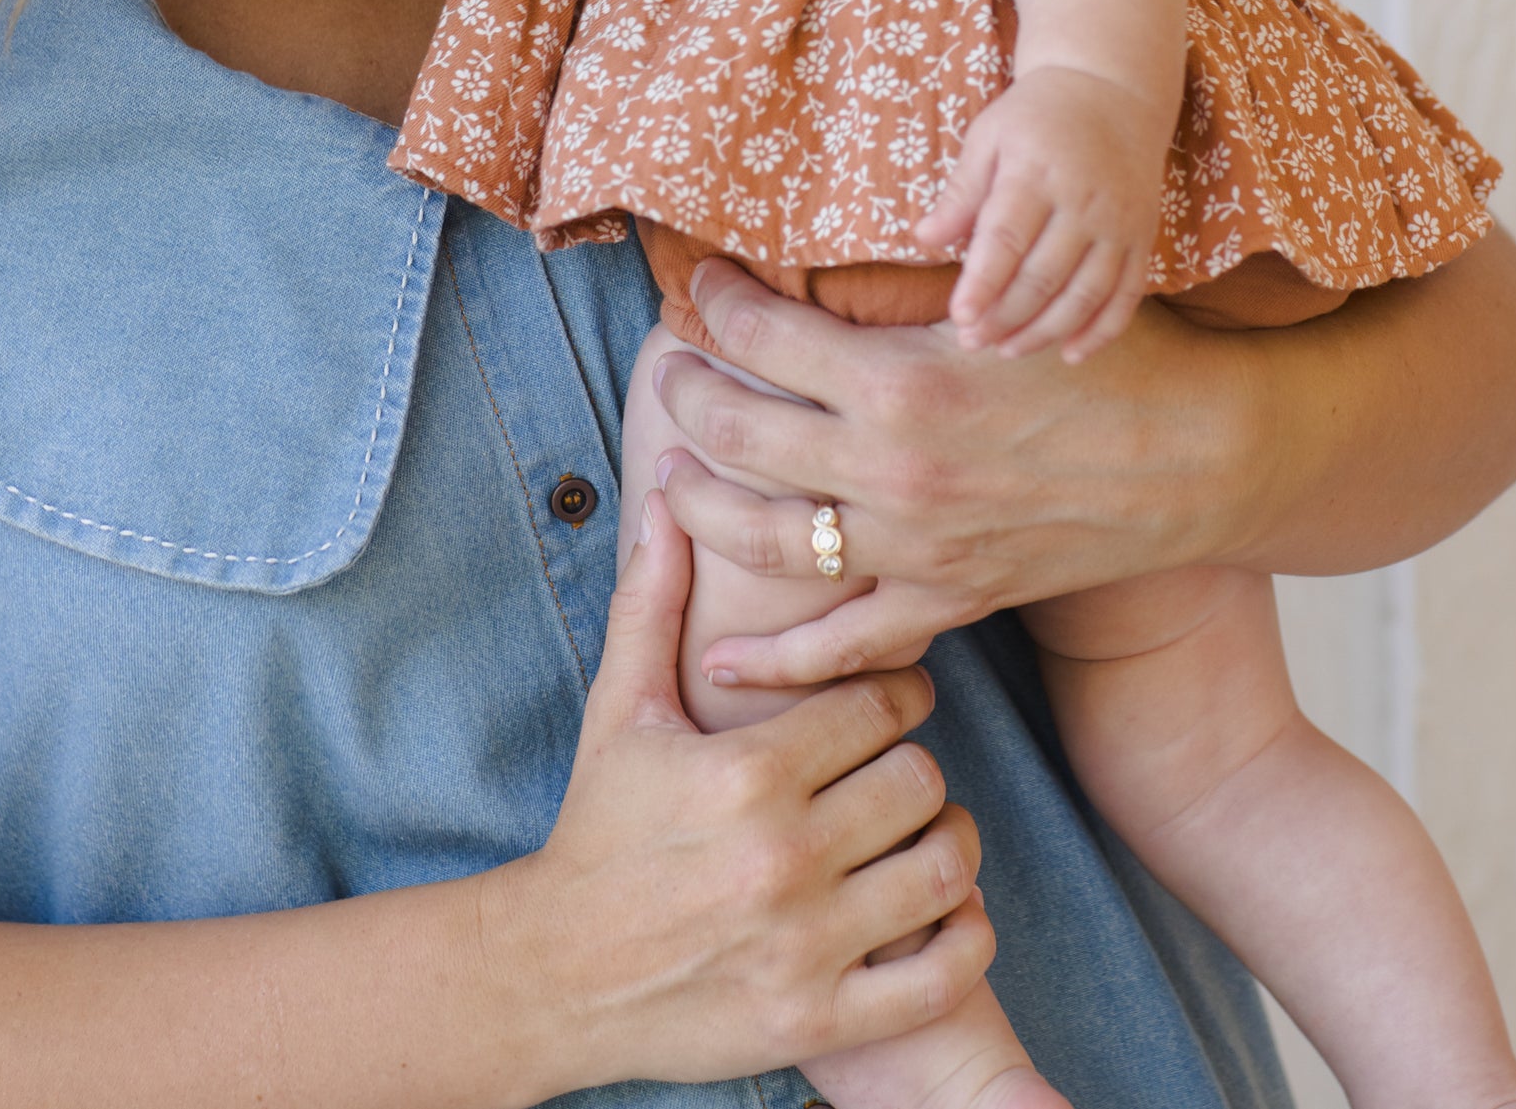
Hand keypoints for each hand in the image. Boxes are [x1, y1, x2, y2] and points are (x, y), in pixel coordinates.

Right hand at [511, 488, 994, 1088]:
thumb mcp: (620, 710)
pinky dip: (963, 939)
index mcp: (746, 773)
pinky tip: (938, 913)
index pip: (882, 706)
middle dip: (914, 767)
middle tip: (894, 771)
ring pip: (947, 867)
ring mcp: (806, 945)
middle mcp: (783, 856)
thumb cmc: (597, 830)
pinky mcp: (819, 1020)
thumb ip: (653, 600)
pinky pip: (946, 974)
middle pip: (920, 780)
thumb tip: (668, 495)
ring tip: (916, 835)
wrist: (552, 977)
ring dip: (945, 846)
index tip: (887, 702)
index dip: (895, 694)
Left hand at [652, 260, 1249, 691]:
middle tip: (666, 372)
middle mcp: (890, 468)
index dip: (718, 302)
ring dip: (698, 506)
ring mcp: (913, 544)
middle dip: (687, 396)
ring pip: (763, 539)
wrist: (1203, 454)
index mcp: (899, 378)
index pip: (764, 334)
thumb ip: (900, 295)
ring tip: (667, 478)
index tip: (699, 285)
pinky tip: (718, 658)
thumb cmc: (1107, 357)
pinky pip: (842, 643)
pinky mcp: (947, 598)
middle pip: (741, 431)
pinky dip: (775, 662)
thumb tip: (813, 273)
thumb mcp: (997, 303)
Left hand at [915, 65, 1162, 360]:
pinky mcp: (1142, 237)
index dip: (983, 283)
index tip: (959, 316)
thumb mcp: (989, 136)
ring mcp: (1118, 224)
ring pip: (1084, 295)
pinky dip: (1100, 331)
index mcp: (1037, 173)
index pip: (1006, 239)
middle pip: (1043, 276)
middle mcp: (1084, 202)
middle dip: (1005, 317)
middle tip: (971, 340)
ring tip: (1007, 350)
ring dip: (1045, 331)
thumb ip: (961, 191)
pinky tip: (1069, 353)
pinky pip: (1126, 296)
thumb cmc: (1037, 115)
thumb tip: (922, 239)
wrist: (1113, 89)